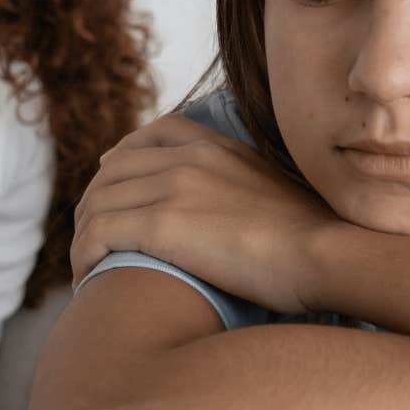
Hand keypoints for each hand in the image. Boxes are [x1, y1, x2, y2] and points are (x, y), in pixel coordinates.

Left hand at [71, 114, 346, 314]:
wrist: (326, 252)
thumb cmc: (313, 239)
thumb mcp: (275, 191)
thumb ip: (245, 187)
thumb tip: (238, 212)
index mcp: (216, 145)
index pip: (151, 135)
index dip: (121, 157)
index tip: (111, 179)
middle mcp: (187, 156)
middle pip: (113, 169)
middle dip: (94, 201)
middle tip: (92, 236)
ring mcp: (172, 186)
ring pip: (98, 201)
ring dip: (84, 232)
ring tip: (87, 262)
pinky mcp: (161, 222)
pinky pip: (97, 232)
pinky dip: (84, 253)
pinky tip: (89, 274)